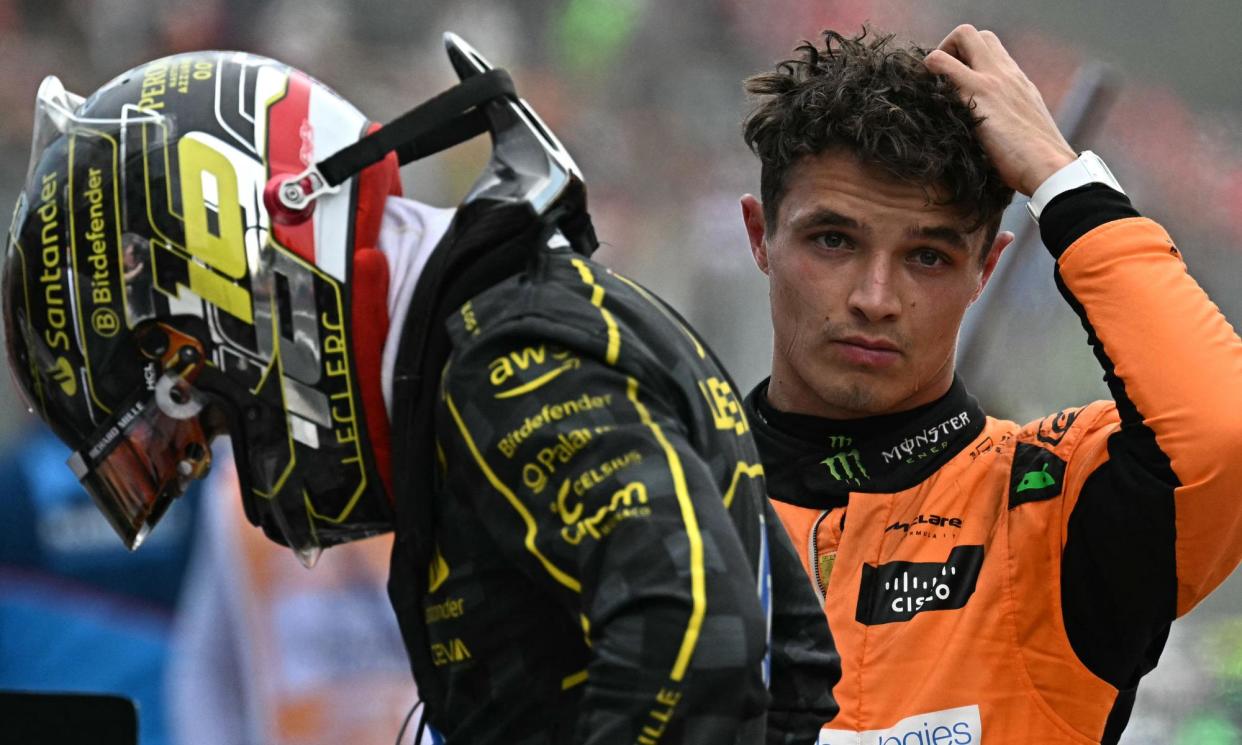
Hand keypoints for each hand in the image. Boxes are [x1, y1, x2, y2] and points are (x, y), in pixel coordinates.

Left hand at [925, 24, 1075, 196]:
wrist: (1049, 168)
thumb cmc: (1036, 162)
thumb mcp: (1023, 131)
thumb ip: (1008, 122)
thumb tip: (993, 139)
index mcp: (1018, 82)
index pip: (992, 51)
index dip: (968, 61)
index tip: (955, 86)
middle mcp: (1007, 73)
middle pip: (979, 35)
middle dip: (953, 49)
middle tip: (941, 82)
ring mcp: (992, 79)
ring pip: (964, 35)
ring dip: (941, 54)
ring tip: (934, 88)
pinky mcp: (977, 93)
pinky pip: (942, 63)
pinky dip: (928, 71)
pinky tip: (926, 99)